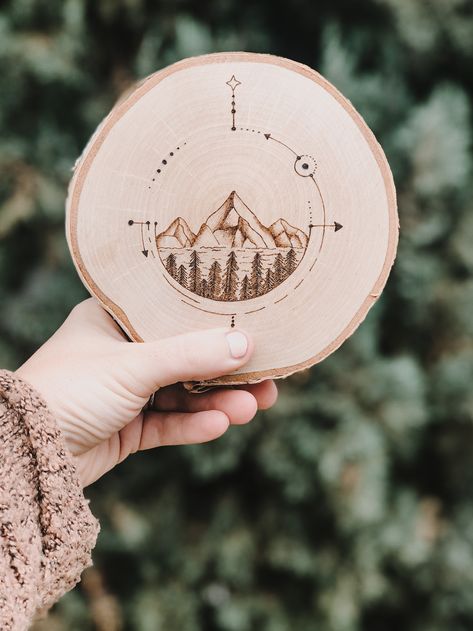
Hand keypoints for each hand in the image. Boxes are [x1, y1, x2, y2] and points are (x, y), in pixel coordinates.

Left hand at [15, 298, 277, 485]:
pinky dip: (193, 425)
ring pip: (182, 393)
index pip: (173, 313)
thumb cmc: (67, 390)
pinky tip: (221, 425)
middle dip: (225, 370)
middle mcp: (121, 351)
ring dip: (217, 401)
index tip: (252, 326)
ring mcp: (125, 391)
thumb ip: (190, 355)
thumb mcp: (132, 365)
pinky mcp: (127, 427)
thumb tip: (246, 344)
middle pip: (186, 356)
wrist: (25, 456)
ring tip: (254, 407)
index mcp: (113, 319)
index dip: (213, 320)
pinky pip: (168, 423)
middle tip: (268, 376)